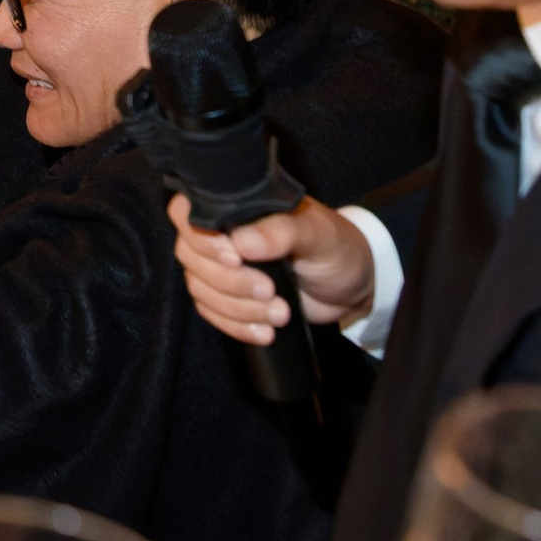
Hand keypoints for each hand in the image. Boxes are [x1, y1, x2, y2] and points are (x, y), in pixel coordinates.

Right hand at [168, 188, 373, 340]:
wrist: (353, 285)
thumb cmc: (336, 247)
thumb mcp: (316, 234)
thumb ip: (281, 232)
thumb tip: (241, 241)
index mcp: (237, 207)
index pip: (187, 213)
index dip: (202, 238)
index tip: (235, 257)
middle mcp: (222, 234)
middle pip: (191, 257)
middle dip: (230, 282)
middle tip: (270, 291)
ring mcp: (222, 267)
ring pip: (201, 289)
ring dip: (238, 308)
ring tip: (281, 314)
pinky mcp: (230, 297)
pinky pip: (212, 314)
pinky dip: (237, 327)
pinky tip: (265, 332)